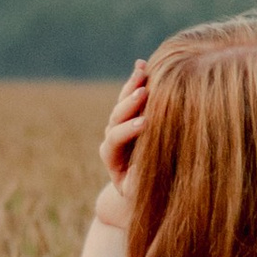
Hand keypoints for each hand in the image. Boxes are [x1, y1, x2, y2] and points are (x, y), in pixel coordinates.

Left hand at [101, 61, 151, 187]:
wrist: (140, 188)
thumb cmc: (145, 192)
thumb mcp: (139, 190)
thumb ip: (137, 181)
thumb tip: (138, 169)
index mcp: (111, 156)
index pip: (114, 140)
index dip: (128, 131)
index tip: (144, 123)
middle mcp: (112, 137)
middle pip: (115, 117)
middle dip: (130, 104)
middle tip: (143, 93)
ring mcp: (120, 124)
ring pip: (122, 102)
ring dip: (132, 86)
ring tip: (142, 71)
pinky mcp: (130, 115)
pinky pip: (131, 95)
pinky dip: (137, 80)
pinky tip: (142, 64)